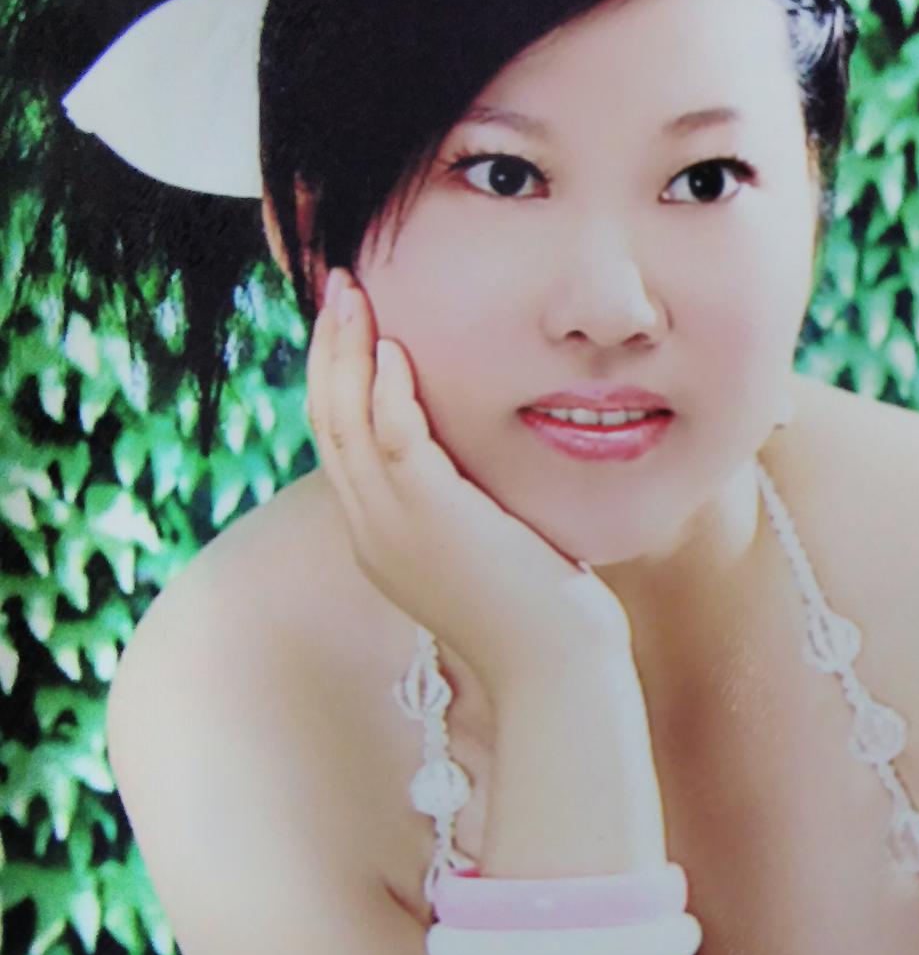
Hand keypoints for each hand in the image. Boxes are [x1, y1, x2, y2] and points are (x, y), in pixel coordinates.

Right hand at [305, 269, 632, 693]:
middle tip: (337, 286)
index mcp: (379, 537)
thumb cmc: (539, 613)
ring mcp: (392, 527)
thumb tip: (480, 464)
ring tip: (351, 291)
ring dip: (344, 351)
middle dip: (327, 348)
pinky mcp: (431, 518)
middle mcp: (371, 531)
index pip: (339, 442)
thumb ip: (464, 504)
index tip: (348, 324)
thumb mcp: (485, 548)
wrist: (555, 667)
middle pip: (327, 422)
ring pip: (345, 422)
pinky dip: (386, 391)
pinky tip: (392, 347)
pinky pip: (393, 440)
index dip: (335, 377)